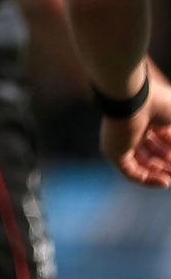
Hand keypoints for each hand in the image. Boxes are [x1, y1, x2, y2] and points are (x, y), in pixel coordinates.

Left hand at [102, 64, 170, 186]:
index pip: (163, 140)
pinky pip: (131, 172)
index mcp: (147, 118)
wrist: (130, 97)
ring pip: (143, 164)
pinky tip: (164, 182)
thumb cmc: (158, 102)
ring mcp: (122, 141)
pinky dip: (148, 179)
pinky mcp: (114, 151)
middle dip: (169, 164)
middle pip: (154, 153)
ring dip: (161, 173)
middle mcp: (133, 129)